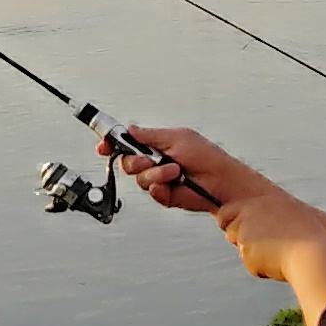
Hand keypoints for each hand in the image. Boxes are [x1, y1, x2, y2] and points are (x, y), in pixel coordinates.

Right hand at [116, 122, 256, 217]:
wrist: (222, 186)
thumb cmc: (208, 158)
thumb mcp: (177, 138)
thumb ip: (149, 135)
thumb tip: (130, 129)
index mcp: (159, 143)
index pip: (129, 141)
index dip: (114, 144)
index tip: (103, 146)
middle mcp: (157, 160)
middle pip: (128, 162)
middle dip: (136, 161)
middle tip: (149, 160)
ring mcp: (160, 178)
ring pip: (139, 179)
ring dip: (155, 175)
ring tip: (174, 171)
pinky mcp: (165, 195)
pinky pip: (151, 193)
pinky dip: (161, 189)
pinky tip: (174, 186)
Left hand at [214, 184, 325, 290]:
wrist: (311, 255)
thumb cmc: (311, 238)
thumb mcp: (295, 217)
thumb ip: (275, 217)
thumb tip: (267, 224)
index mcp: (263, 202)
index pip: (230, 209)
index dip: (228, 220)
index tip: (227, 227)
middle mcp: (250, 214)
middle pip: (231, 230)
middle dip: (241, 240)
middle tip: (263, 248)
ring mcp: (246, 233)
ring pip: (242, 249)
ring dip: (255, 255)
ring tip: (279, 254)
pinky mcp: (247, 252)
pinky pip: (251, 265)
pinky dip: (262, 268)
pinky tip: (278, 264)